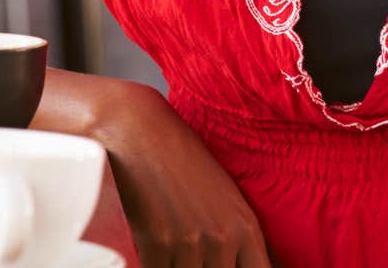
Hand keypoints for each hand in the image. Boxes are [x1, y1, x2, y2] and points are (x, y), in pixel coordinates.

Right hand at [88, 81, 271, 267]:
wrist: (141, 134)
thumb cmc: (182, 160)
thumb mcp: (224, 197)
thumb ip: (235, 236)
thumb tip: (237, 262)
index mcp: (246, 226)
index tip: (232, 267)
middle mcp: (223, 238)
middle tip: (198, 258)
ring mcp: (190, 244)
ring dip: (181, 267)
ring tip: (175, 251)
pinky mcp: (156, 246)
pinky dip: (156, 266)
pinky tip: (156, 251)